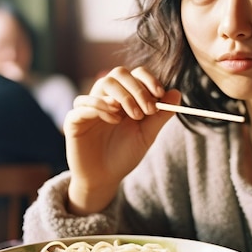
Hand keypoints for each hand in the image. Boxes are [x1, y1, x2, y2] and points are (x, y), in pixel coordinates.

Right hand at [63, 66, 180, 214]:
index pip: (136, 74)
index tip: (160, 94)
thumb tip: (176, 93)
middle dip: (137, 88)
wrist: (105, 178)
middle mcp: (107, 97)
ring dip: (123, 96)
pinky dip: (100, 107)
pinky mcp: (75, 119)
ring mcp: (90, 106)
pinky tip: (114, 120)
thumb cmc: (125, 155)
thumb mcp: (147, 135)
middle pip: (119, 73)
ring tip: (133, 115)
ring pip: (103, 82)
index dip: (148, 79)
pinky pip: (83, 103)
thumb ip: (160, 115)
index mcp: (125, 97)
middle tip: (148, 109)